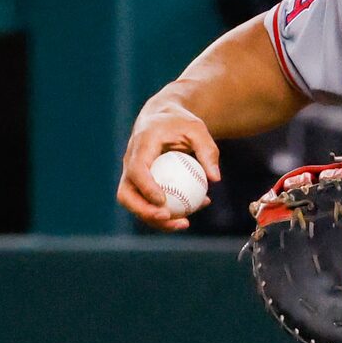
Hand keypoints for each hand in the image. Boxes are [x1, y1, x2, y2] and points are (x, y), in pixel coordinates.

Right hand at [120, 105, 220, 231]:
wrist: (162, 118)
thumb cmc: (181, 122)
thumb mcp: (198, 129)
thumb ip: (208, 151)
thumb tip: (215, 179)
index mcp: (142, 144)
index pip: (137, 169)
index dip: (146, 188)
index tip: (163, 201)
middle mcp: (130, 161)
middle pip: (126, 193)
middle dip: (143, 211)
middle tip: (168, 218)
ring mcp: (131, 175)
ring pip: (134, 203)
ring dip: (155, 219)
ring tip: (184, 224)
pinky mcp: (138, 184)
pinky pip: (148, 203)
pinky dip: (165, 212)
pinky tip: (190, 214)